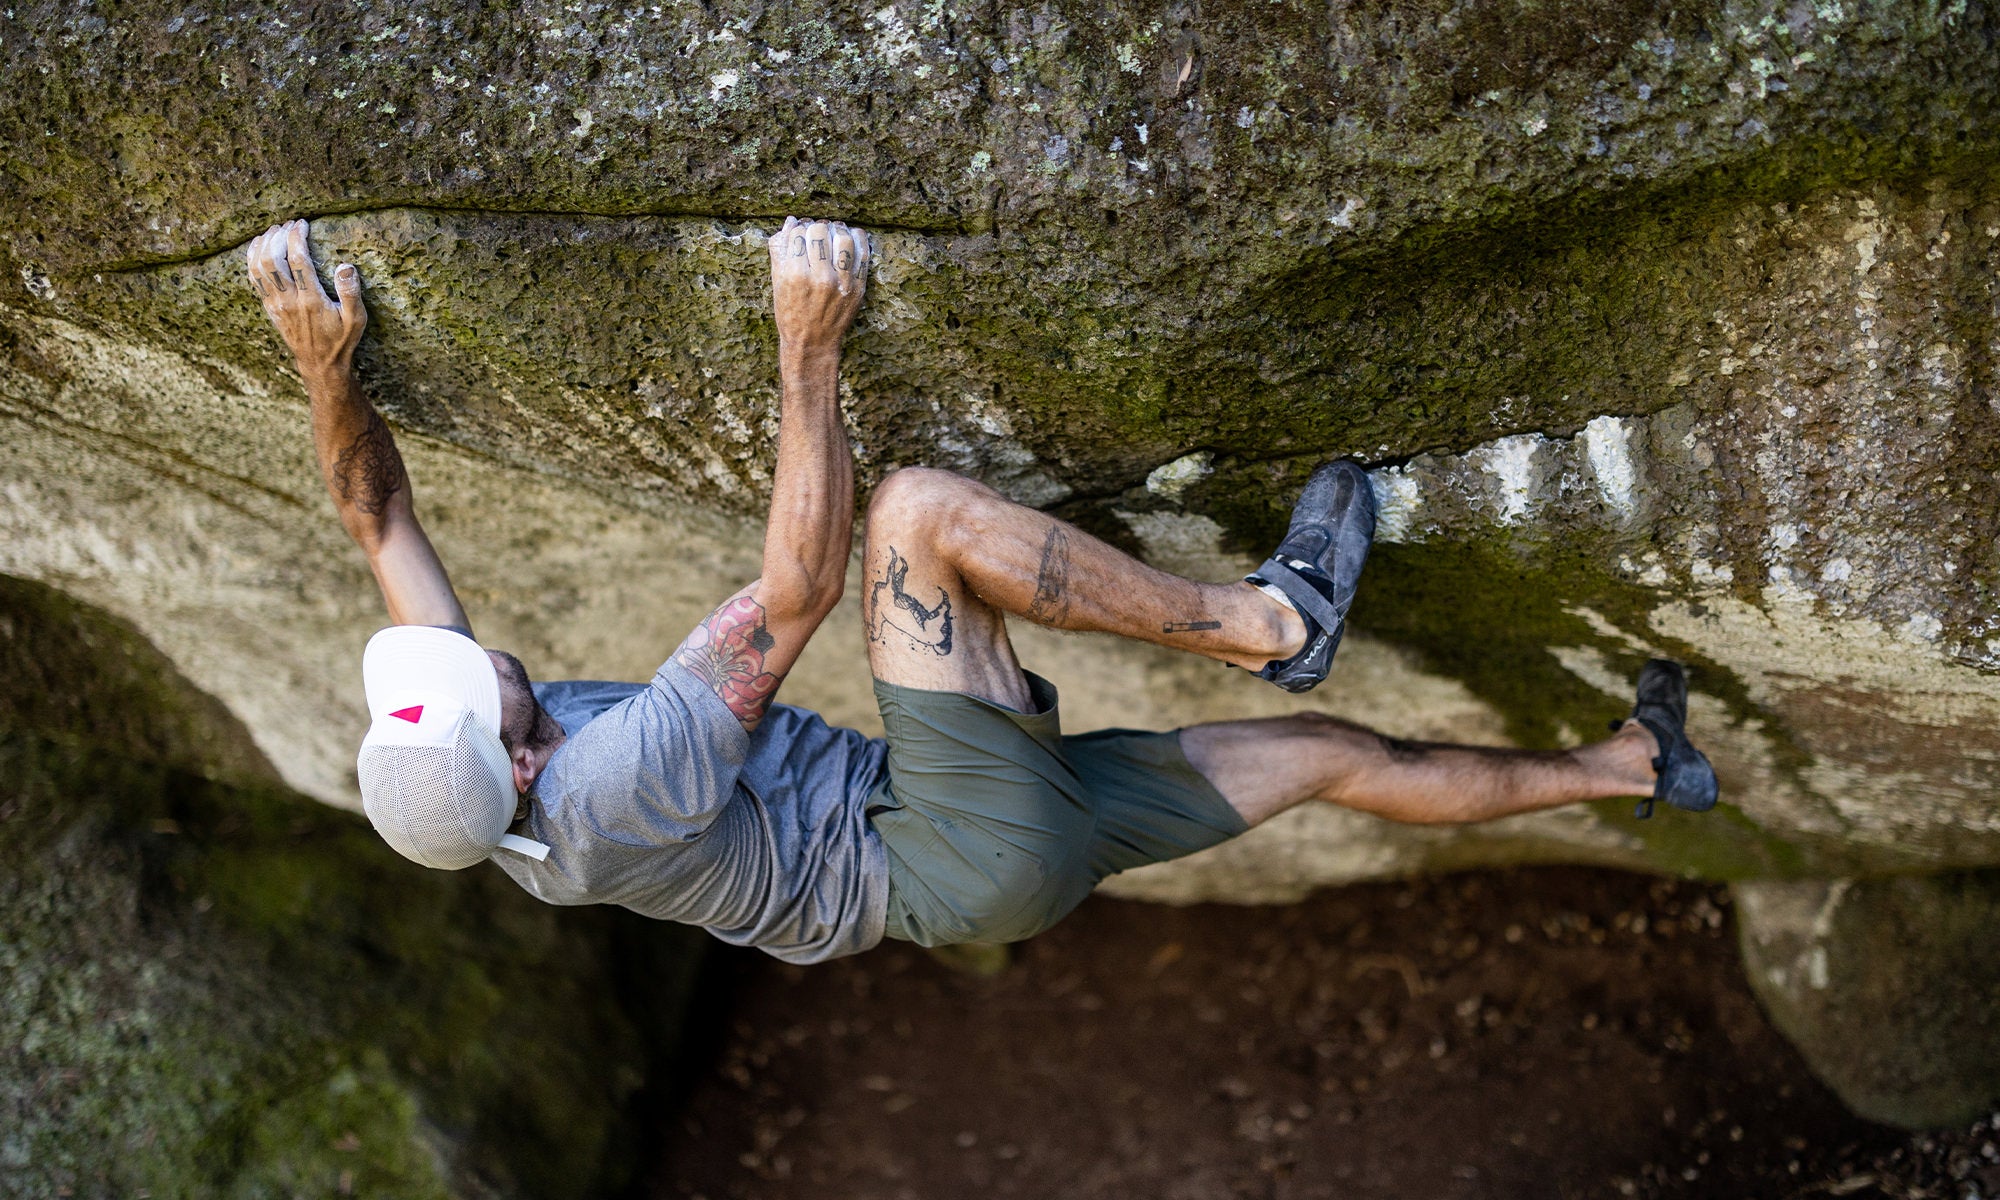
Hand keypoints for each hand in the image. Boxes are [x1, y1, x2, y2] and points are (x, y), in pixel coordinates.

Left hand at [246, 219, 365, 380]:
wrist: (319, 363)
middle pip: (272, 259)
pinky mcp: (269, 307)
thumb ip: (351, 292)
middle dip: (277, 236)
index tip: (302, 224)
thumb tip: (346, 266)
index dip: (297, 237)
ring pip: (258, 267)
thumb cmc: (340, 340)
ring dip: (263, 244)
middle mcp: (289, 300)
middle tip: (288, 225)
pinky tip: (258, 246)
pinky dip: (252, 258)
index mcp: (311, 300)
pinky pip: (253, 278)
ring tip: (274, 231)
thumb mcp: (356, 320)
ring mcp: (275, 304)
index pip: (298, 260)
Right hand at [769, 216, 868, 354]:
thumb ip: (780, 251)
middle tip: (815, 232)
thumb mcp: (777, 283)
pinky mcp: (858, 287)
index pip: (798, 232)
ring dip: (836, 229)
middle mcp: (820, 277)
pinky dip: (857, 238)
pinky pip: (863, 252)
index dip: (798, 227)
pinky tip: (849, 236)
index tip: (799, 231)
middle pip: (820, 231)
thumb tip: (790, 222)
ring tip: (832, 231)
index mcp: (795, 275)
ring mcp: (842, 282)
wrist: (813, 342)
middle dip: (815, 227)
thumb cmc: (790, 312)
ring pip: (843, 237)